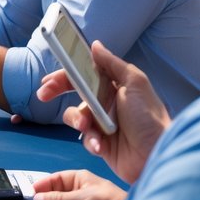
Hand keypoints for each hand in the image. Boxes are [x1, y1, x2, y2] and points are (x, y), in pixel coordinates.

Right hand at [36, 41, 169, 183]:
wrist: (157, 154)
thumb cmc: (150, 118)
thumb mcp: (135, 83)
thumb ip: (113, 63)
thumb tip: (95, 44)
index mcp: (114, 85)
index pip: (84, 74)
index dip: (65, 74)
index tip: (48, 78)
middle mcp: (106, 102)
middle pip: (73, 92)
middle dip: (56, 91)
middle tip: (43, 95)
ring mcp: (102, 123)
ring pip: (75, 116)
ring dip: (78, 120)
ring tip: (88, 127)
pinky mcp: (100, 143)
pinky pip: (84, 138)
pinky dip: (91, 141)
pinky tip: (101, 146)